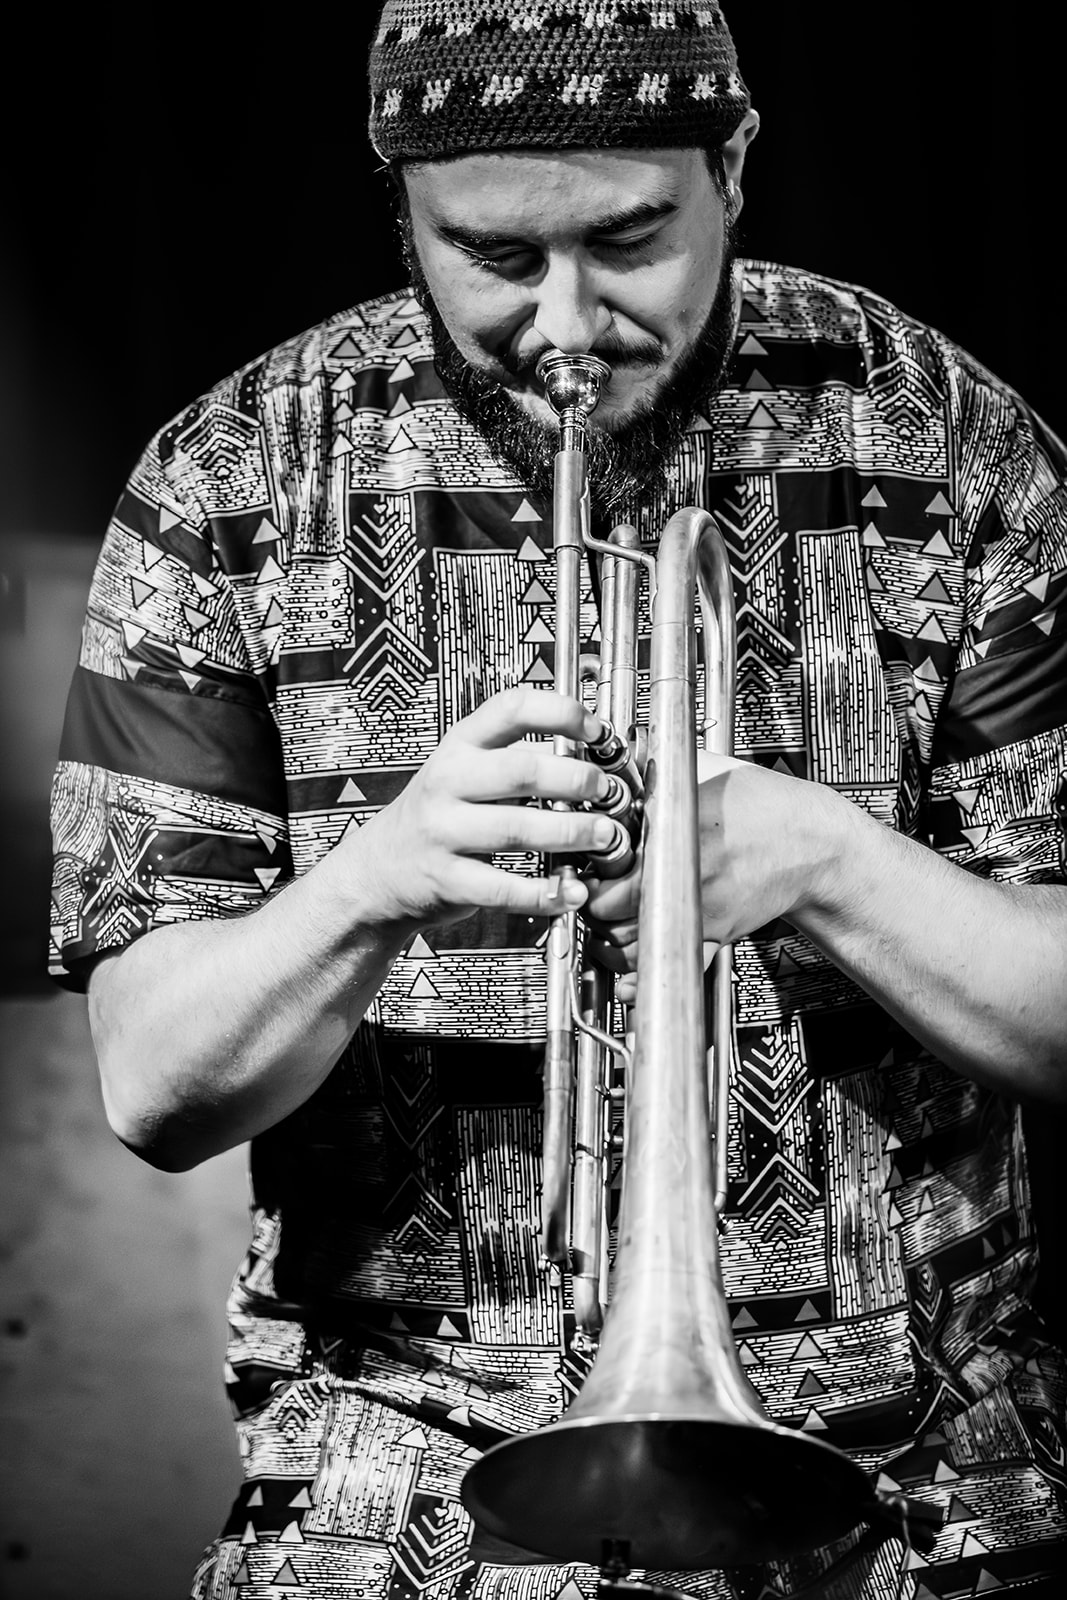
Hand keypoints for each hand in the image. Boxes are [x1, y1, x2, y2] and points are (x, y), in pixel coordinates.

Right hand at [342, 687, 620, 930]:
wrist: (378, 869)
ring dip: (570, 833)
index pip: (511, 709)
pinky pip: (504, 887)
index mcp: (460, 746)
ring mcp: (444, 831)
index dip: (561, 713)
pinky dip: (544, 892)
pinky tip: (571, 890)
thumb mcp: (464, 770)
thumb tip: (587, 756)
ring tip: (603, 835)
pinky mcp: (447, 879)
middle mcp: (448, 783)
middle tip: (605, 789)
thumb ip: (517, 759)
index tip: (595, 729)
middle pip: (521, 771)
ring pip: (517, 829)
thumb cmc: (435, 815)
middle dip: (575, 779)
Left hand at [582, 751, 838, 1001]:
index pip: (606, 861)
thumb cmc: (767, 807)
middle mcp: (685, 875)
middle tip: (590, 889)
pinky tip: (629, 961)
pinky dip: (641, 972)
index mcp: (676, 832)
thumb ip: (660, 766)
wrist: (815, 844)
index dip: (587, 863)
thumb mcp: (709, 770)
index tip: (586, 859)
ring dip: (609, 936)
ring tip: (607, 918)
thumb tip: (621, 754)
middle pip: (608, 907)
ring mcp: (700, 910)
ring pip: (630, 944)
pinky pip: (669, 965)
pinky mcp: (715, 935)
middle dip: (591, 900)